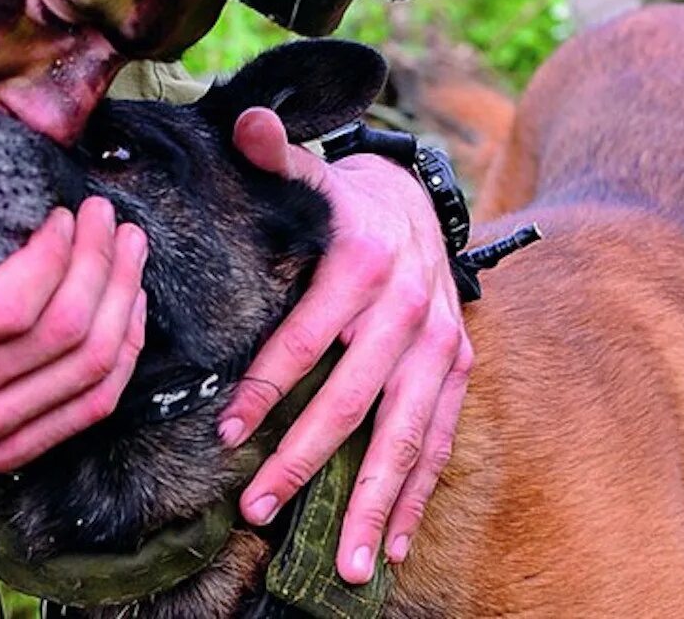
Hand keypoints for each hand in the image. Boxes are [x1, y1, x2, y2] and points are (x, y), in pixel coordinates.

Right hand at [0, 86, 149, 486]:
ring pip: (86, 374)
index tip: (66, 216)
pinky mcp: (6, 452)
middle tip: (109, 221)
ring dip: (123, 308)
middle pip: (60, 336)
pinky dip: (120, 358)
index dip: (56, 258)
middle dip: (101, 268)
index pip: (12, 307)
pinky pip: (87, 409)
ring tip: (129, 253)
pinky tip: (128, 312)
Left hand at [216, 108, 471, 582]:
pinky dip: (414, 498)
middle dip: (305, 461)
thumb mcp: (312, 175)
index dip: (265, 388)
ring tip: (341, 561)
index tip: (225, 434)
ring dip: (371, 503)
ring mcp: (440, 351)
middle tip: (258, 509)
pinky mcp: (457, 375)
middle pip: (353, 402)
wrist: (422, 205)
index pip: (305, 339)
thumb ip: (273, 155)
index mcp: (361, 268)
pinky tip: (387, 545)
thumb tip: (242, 122)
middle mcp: (407, 314)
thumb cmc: (344, 203)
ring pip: (404, 438)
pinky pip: (436, 445)